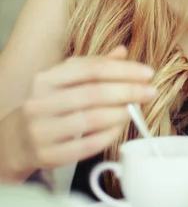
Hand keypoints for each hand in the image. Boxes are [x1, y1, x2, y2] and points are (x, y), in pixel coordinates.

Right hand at [18, 46, 155, 170]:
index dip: (123, 70)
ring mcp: (41, 130)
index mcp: (47, 78)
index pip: (91, 69)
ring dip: (121, 113)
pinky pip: (87, 145)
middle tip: (151, 92)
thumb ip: (95, 66)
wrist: (18, 140)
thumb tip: (123, 51)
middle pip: (94, 93)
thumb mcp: (68, 81)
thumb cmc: (52, 105)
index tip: (148, 73)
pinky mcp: (48, 155)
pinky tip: (120, 128)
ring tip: (136, 110)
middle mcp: (40, 102)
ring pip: (91, 119)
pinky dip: (109, 135)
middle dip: (128, 91)